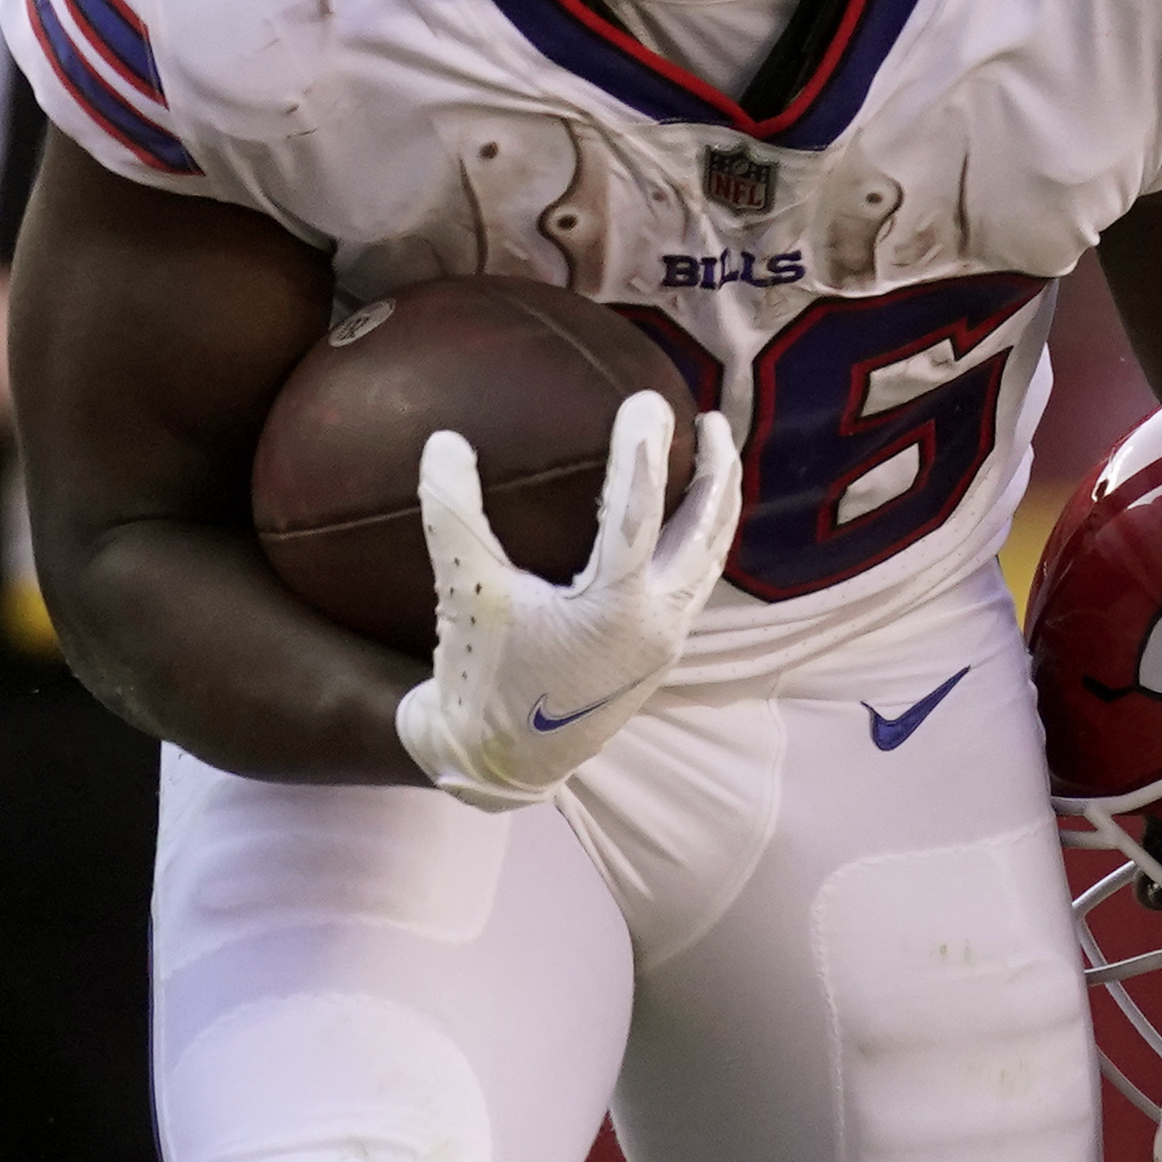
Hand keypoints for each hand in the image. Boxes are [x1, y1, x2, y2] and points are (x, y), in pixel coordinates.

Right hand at [392, 394, 738, 810]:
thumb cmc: (482, 678)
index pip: (640, 511)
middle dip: (716, 471)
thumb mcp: (465, 594)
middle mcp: (659, 624)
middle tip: (709, 418)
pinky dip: (695, 541)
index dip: (644, 449)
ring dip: (715, 506)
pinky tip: (680, 519)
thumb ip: (454, 516)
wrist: (501, 761)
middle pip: (706, 532)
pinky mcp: (660, 653)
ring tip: (713, 460)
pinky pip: (692, 581)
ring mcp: (666, 641)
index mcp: (619, 609)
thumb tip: (445, 440)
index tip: (648, 400)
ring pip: (708, 559)